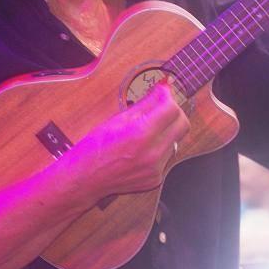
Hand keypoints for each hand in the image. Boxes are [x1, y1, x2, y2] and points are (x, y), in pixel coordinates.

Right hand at [60, 82, 189, 202]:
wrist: (86, 179)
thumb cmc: (95, 149)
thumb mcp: (117, 120)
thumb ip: (145, 104)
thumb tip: (162, 90)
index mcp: (140, 135)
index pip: (172, 109)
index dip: (168, 97)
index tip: (163, 93)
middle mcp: (152, 154)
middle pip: (183, 125)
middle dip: (174, 112)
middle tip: (161, 108)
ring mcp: (155, 169)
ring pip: (176, 141)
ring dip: (166, 132)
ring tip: (146, 132)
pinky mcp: (155, 179)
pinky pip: (167, 157)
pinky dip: (159, 149)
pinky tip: (142, 149)